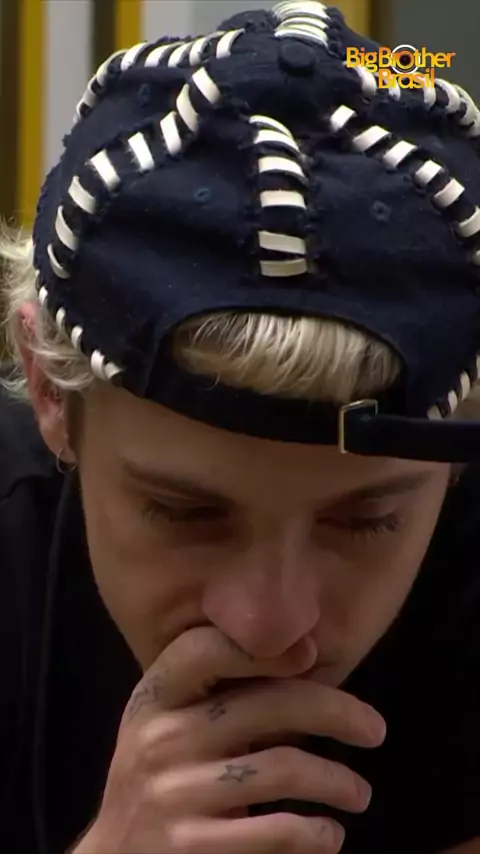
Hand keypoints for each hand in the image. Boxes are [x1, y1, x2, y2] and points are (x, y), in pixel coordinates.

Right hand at [73, 627, 385, 853]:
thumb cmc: (160, 779)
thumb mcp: (168, 724)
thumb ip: (216, 692)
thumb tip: (305, 656)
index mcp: (154, 697)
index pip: (208, 650)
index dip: (263, 647)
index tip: (313, 655)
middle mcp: (160, 737)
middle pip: (267, 705)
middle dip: (336, 712)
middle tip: (376, 730)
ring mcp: (172, 793)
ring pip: (282, 768)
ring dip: (337, 781)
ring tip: (359, 793)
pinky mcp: (190, 848)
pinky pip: (277, 831)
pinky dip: (317, 834)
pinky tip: (330, 835)